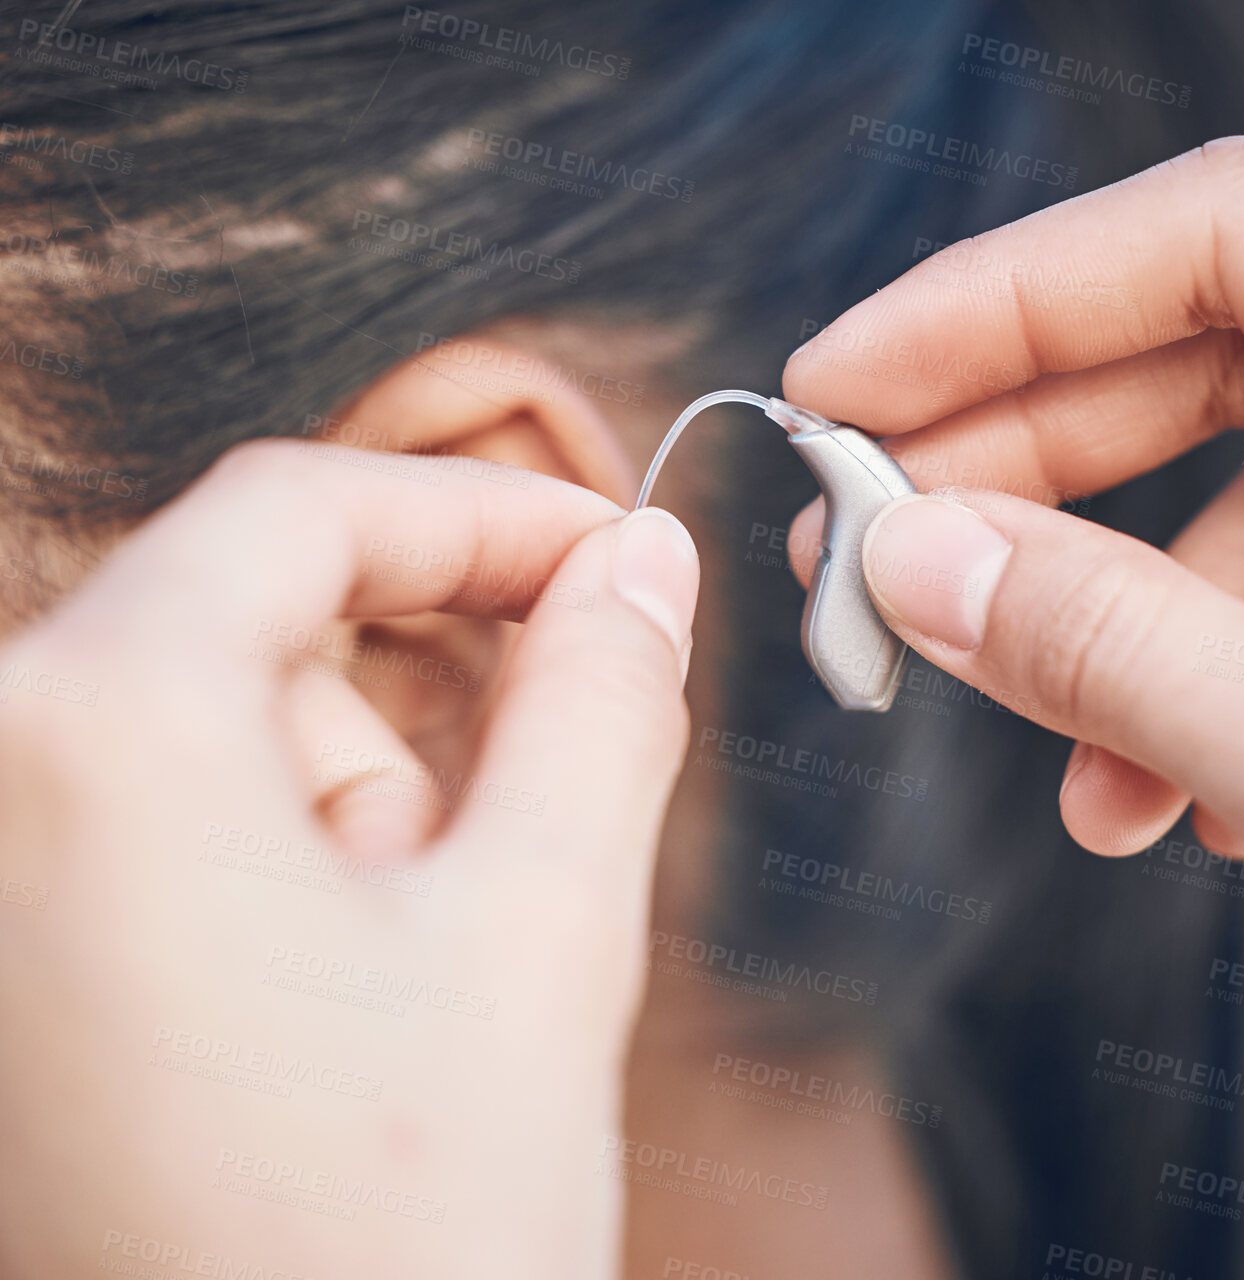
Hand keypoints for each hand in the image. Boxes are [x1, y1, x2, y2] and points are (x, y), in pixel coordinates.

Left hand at [0, 441, 698, 1276]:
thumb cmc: (389, 1250)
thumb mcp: (541, 936)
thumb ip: (604, 704)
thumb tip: (645, 564)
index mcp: (90, 732)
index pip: (303, 510)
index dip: (483, 513)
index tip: (613, 556)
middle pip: (258, 628)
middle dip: (416, 718)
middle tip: (506, 867)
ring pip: (215, 739)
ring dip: (355, 822)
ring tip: (406, 991)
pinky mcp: (10, 949)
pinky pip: (156, 825)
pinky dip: (279, 871)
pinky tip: (334, 1012)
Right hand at [784, 137, 1243, 1167]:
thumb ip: (1111, 644)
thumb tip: (911, 559)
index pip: (1220, 240)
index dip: (1001, 301)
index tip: (850, 386)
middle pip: (1205, 360)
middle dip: (1019, 463)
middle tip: (868, 544)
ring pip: (1233, 507)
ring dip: (1104, 626)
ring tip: (1048, 757)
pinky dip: (1195, 701)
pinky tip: (1176, 811)